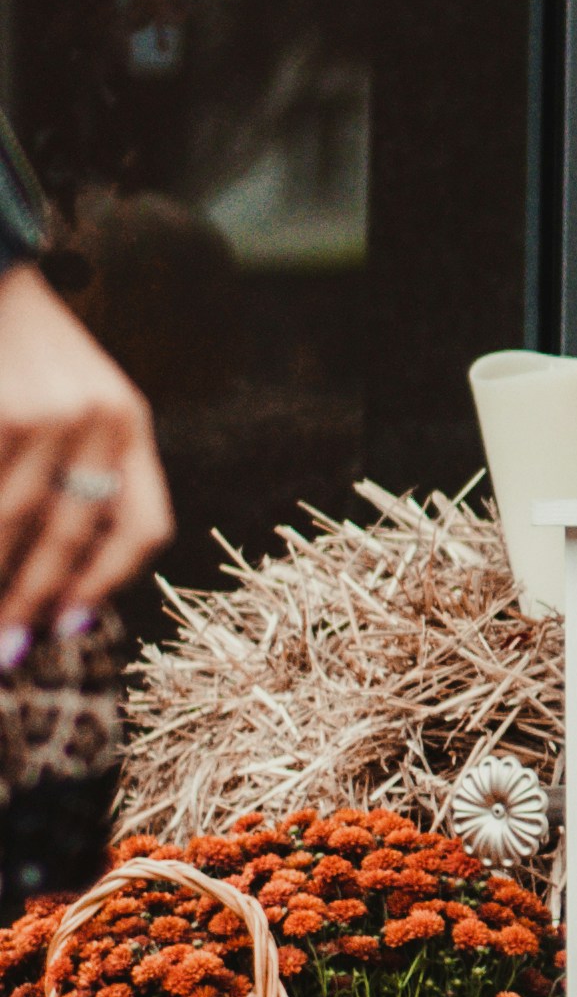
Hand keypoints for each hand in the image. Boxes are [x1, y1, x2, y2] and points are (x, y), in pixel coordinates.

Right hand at [0, 266, 170, 656]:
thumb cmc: (24, 346)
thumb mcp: (78, 394)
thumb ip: (83, 462)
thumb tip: (55, 571)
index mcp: (129, 419)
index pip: (142, 522)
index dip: (106, 582)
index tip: (70, 624)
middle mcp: (97, 419)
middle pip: (67, 537)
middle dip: (29, 602)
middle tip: (4, 651)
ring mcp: (40, 416)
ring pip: (9, 524)